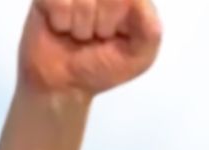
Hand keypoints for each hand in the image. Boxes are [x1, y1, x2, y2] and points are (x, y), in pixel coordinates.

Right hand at [18, 0, 162, 97]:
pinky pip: (58, 1)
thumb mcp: (139, 57)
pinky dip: (61, 22)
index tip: (118, 34)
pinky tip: (61, 27)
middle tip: (98, 36)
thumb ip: (150, 30)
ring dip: (81, 27)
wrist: (63, 82)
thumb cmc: (103, 67)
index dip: (123, 19)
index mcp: (131, 0)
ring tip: (80, 35)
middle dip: (103, 26)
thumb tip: (138, 0)